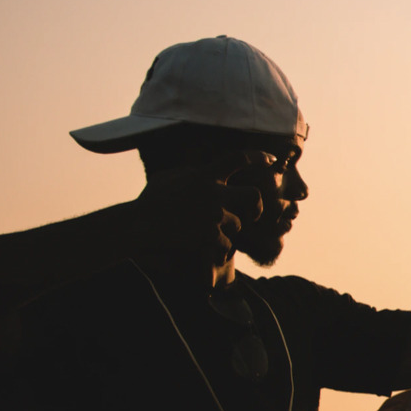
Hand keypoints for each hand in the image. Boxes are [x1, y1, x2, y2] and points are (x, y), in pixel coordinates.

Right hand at [132, 150, 273, 266]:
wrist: (138, 225)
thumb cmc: (150, 201)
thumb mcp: (169, 178)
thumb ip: (191, 173)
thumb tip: (203, 169)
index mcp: (204, 175)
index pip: (237, 158)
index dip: (258, 156)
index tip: (272, 160)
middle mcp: (213, 193)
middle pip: (254, 196)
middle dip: (258, 207)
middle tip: (255, 215)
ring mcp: (213, 215)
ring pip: (237, 225)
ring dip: (227, 232)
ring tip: (207, 236)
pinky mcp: (210, 236)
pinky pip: (227, 246)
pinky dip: (219, 251)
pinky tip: (209, 253)